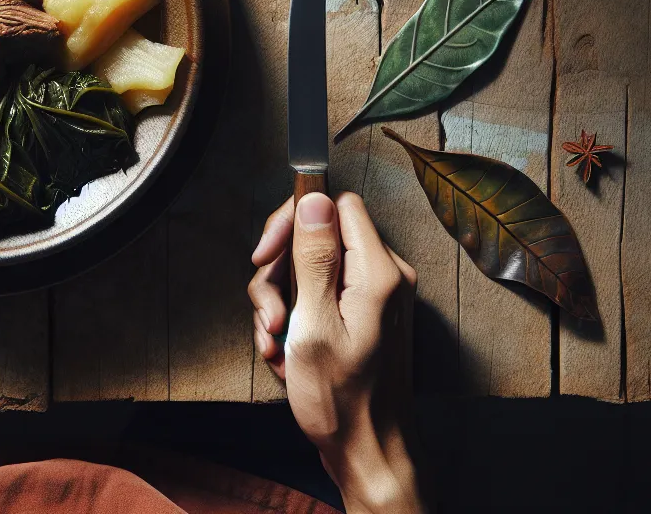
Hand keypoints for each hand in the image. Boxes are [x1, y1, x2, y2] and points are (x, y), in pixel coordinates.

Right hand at [248, 192, 422, 513]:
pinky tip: (286, 354)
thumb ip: (314, 258)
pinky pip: (319, 297)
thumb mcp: (314, 325)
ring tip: (275, 345)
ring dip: (281, 304)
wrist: (368, 452)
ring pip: (310, 270)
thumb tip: (314, 198)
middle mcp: (384, 276)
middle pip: (317, 237)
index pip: (335, 204)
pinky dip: (295, 321)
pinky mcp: (363, 316)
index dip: (293, 220)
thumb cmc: (343, 401)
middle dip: (280, 274)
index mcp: (378, 271)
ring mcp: (374, 297)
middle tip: (269, 315)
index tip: (266, 254)